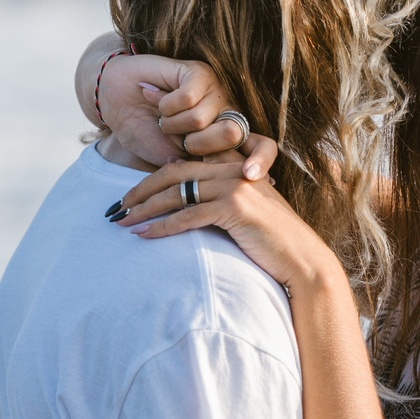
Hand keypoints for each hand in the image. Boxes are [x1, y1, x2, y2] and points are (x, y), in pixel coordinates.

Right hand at [97, 55, 253, 164]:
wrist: (113, 102)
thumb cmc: (144, 133)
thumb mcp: (175, 162)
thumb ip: (202, 171)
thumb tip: (241, 187)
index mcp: (228, 138)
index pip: (264, 148)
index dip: (262, 161)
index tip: (250, 176)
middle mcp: (227, 112)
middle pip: (232, 133)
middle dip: (195, 144)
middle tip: (177, 139)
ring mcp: (215, 90)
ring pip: (201, 118)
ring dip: (172, 124)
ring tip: (163, 117)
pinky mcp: (199, 72)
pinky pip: (187, 98)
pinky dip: (165, 105)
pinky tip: (157, 97)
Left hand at [110, 136, 338, 294]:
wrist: (303, 260)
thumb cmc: (273, 241)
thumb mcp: (245, 211)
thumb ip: (217, 192)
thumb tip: (178, 178)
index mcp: (236, 165)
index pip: (186, 158)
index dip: (153, 168)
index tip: (129, 183)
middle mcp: (235, 170)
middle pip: (174, 172)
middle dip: (140, 189)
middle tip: (116, 205)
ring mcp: (236, 186)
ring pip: (177, 193)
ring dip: (144, 208)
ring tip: (121, 221)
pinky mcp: (235, 208)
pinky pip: (188, 215)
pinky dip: (161, 227)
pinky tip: (143, 235)